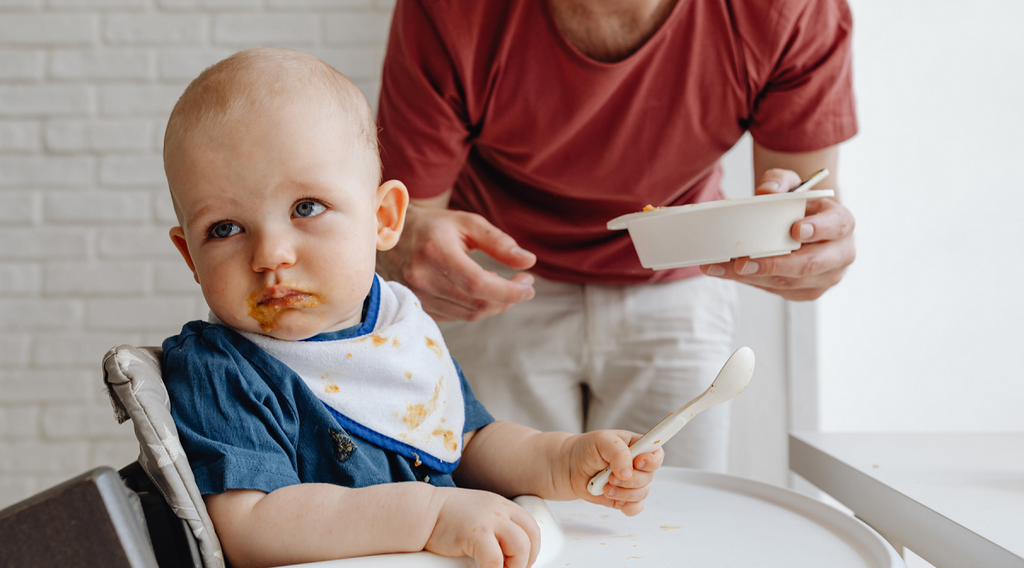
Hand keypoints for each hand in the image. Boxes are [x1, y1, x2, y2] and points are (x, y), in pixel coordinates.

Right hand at [376, 204, 536, 320]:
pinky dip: (476, 308)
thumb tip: (528, 261)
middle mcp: (422, 278)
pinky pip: (456, 316)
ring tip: (505, 286)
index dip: (509, 291)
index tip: (528, 284)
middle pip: (476, 304)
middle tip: (524, 283)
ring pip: (468, 314)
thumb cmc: (434, 226)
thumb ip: (498, 242)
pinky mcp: (418, 307)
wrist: (392, 235)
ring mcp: (417, 296)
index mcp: (436, 252)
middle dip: (508, 298)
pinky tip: (483, 292)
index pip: (478, 284)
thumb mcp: (467, 223)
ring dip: (495, 305)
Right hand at [426, 487, 540, 567]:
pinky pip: (495, 559)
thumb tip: (505, 551)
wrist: (421, 511)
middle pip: (530, 536)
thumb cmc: (444, 516)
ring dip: (515, 567)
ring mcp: (489, 520)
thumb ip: (494, 526)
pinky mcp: (476, 534)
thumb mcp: (478, 514)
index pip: (530, 527)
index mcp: (501, 505)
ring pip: (520, 547)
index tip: (522, 563)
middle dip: (526, 560)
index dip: (531, 549)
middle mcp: (499, 510)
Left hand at [563, 430, 663, 515]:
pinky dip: (626, 506)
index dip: (651, 461)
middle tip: (610, 476)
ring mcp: (632, 483)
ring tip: (605, 486)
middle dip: (630, 480)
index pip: (657, 454)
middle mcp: (638, 466)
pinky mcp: (624, 498)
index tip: (638, 462)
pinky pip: (635, 508)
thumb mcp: (602, 440)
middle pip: (649, 477)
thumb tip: (628, 472)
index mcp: (638, 446)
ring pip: (642, 494)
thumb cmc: (587, 449)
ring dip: (623, 493)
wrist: (571, 467)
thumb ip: (618, 452)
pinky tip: (614, 499)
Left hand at [701, 168, 855, 300]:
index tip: (796, 230)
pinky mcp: (807, 291)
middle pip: (811, 264)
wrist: (801, 225)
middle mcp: (840, 254)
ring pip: (789, 282)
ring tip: (723, 268)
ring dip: (753, 277)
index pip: (837, 226)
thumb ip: (780, 181)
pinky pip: (778, 290)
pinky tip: (730, 273)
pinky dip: (752, 282)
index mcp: (842, 222)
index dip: (819, 229)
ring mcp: (826, 277)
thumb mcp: (791, 184)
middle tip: (743, 262)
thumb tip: (767, 191)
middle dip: (774, 265)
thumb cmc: (800, 206)